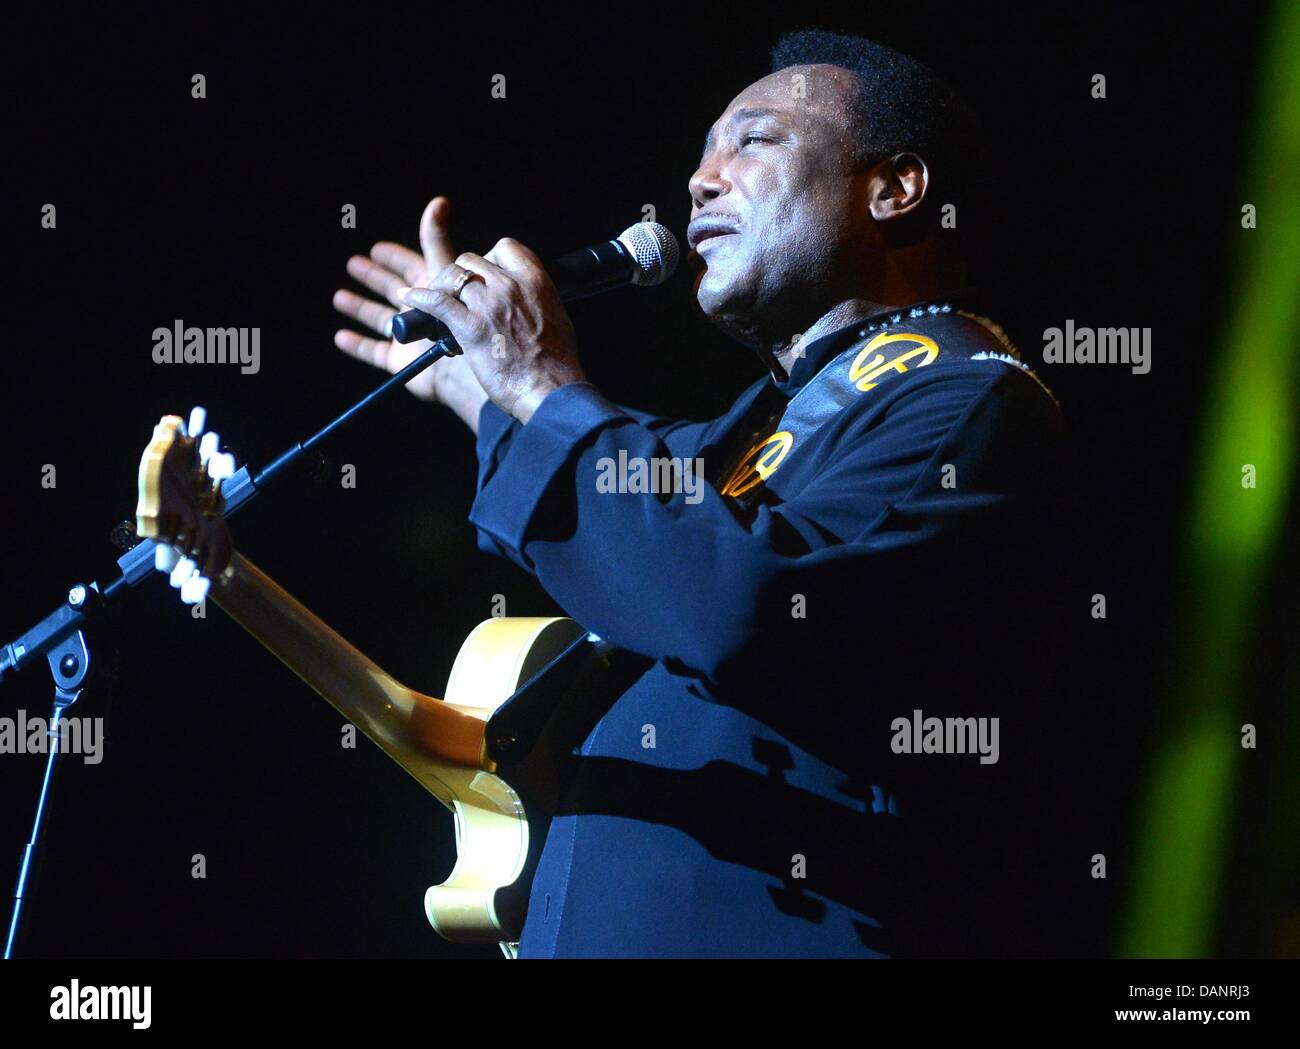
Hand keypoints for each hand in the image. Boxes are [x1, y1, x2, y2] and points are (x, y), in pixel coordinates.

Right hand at [333, 197, 487, 428]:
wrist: (470, 364)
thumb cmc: (463, 316)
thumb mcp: (446, 273)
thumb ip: (437, 241)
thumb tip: (438, 202)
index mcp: (433, 288)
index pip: (409, 266)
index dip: (393, 256)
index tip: (376, 247)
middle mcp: (420, 310)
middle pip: (392, 288)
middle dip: (373, 276)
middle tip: (354, 264)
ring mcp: (409, 337)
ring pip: (378, 318)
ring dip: (358, 307)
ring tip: (339, 297)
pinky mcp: (400, 361)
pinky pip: (373, 351)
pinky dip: (356, 344)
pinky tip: (341, 336)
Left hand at [396, 239, 586, 422]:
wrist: (551, 391)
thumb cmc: (557, 364)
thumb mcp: (556, 317)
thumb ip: (536, 299)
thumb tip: (525, 297)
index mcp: (535, 281)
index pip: (505, 248)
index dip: (490, 258)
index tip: (487, 274)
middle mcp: (509, 287)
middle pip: (471, 260)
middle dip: (461, 274)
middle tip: (458, 295)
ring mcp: (488, 306)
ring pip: (451, 276)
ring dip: (440, 286)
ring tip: (435, 298)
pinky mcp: (470, 329)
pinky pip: (436, 302)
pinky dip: (419, 298)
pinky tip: (409, 297)